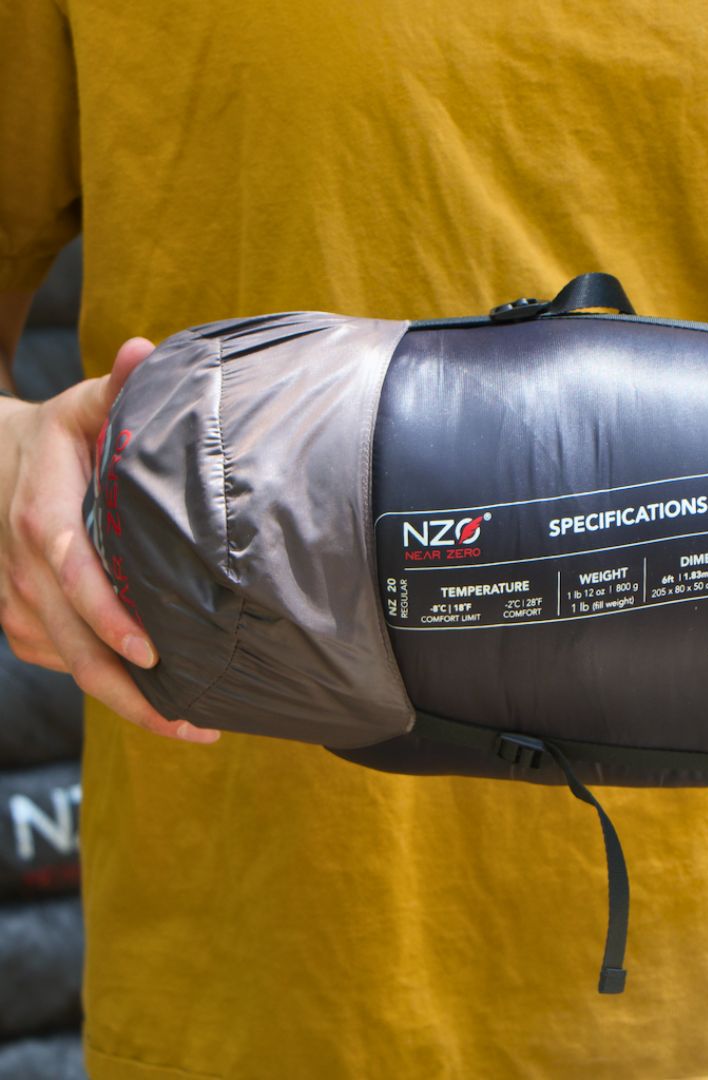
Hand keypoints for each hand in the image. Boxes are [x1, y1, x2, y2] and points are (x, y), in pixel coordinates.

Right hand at [0, 338, 218, 743]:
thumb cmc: (52, 436)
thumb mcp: (82, 407)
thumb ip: (118, 387)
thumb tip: (144, 350)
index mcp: (41, 516)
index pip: (71, 574)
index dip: (106, 616)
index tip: (152, 653)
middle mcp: (22, 568)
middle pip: (70, 643)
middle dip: (129, 692)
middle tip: (195, 724)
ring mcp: (15, 600)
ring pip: (65, 664)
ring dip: (123, 701)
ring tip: (191, 725)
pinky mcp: (19, 618)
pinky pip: (57, 660)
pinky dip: (101, 682)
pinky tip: (152, 700)